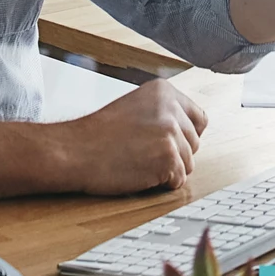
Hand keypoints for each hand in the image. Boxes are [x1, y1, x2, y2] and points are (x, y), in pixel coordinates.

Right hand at [61, 79, 207, 196]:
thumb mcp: (136, 108)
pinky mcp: (168, 157)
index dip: (185, 136)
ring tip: (137, 161)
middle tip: (143, 153)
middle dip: (174, 155)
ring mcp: (171, 132)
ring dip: (166, 170)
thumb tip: (192, 132)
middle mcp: (171, 108)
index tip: (167, 142)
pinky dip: (160, 184)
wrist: (75, 150)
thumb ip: (164, 113)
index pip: (199, 119)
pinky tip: (138, 173)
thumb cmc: (98, 135)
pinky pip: (178, 181)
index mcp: (164, 91)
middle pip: (194, 144)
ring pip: (188, 164)